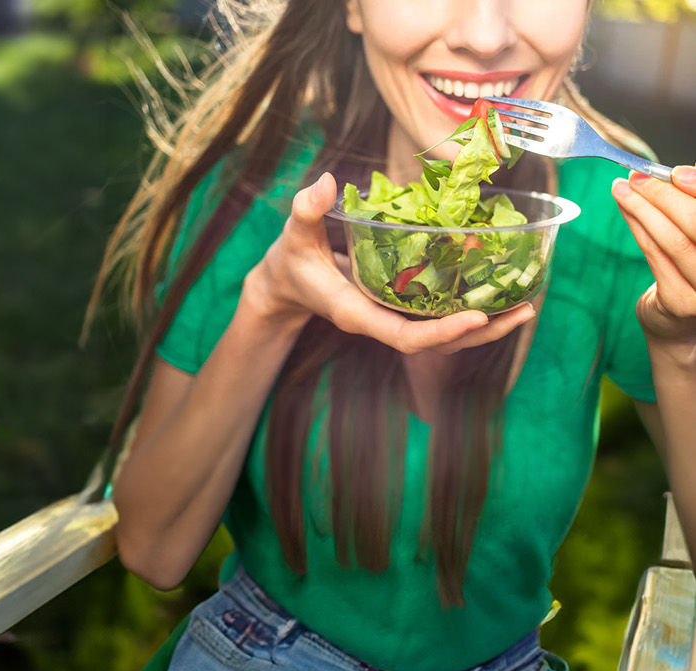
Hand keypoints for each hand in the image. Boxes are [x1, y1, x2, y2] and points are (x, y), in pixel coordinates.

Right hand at [238, 172, 535, 354]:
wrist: (288, 284)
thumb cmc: (292, 261)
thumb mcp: (293, 236)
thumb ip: (306, 211)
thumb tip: (324, 184)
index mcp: (356, 313)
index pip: (403, 336)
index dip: (441, 332)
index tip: (476, 318)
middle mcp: (380, 322)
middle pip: (437, 343)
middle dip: (482, 332)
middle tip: (523, 311)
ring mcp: (393, 318)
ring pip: (445, 336)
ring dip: (487, 326)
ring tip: (526, 307)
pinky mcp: (402, 308)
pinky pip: (442, 317)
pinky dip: (473, 309)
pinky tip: (500, 291)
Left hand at [612, 167, 695, 346]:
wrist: (683, 324)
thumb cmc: (695, 268)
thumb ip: (693, 208)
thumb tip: (675, 175)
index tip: (675, 173)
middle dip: (664, 196)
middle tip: (637, 177)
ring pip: (673, 241)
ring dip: (643, 209)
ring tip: (622, 188)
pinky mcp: (682, 302)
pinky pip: (655, 256)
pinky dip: (638, 228)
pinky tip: (626, 210)